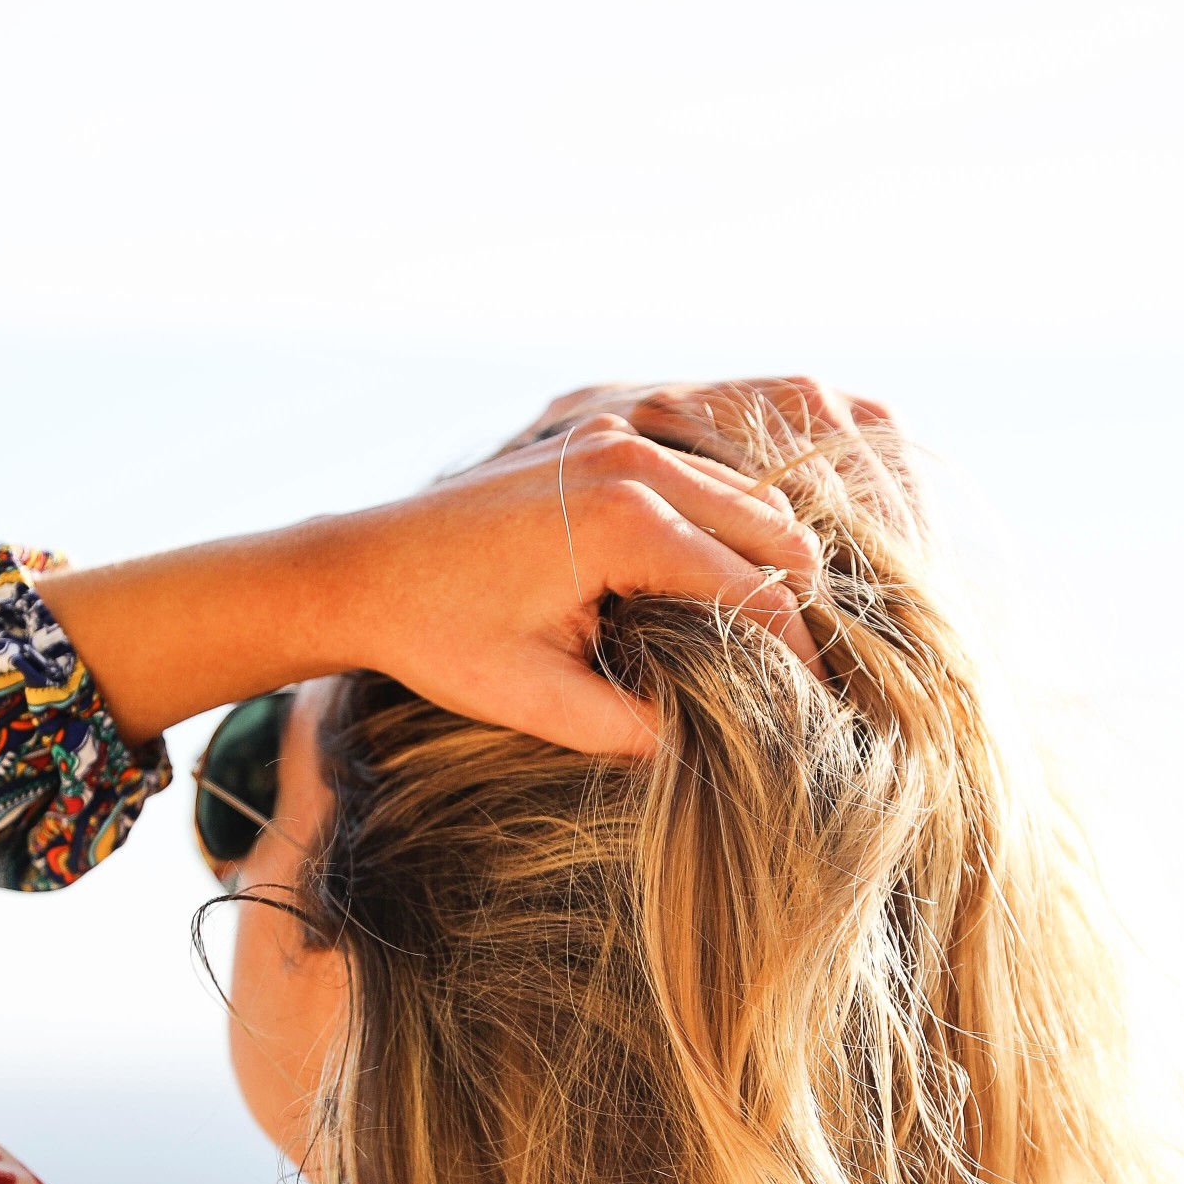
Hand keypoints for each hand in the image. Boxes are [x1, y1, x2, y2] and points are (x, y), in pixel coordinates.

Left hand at [324, 400, 827, 755]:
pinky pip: (701, 476)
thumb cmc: (440, 639)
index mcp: (626, 523)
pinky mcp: (600, 438)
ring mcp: (616, 440)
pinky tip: (724, 583)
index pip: (757, 589)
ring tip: (775, 634)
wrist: (360, 569)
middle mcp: (632, 463)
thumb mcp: (540, 701)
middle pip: (773, 529)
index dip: (800, 653)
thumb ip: (634, 727)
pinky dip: (729, 524)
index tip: (822, 706)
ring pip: (746, 496)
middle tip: (810, 671)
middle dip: (800, 601)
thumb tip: (716, 745)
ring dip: (770, 560)